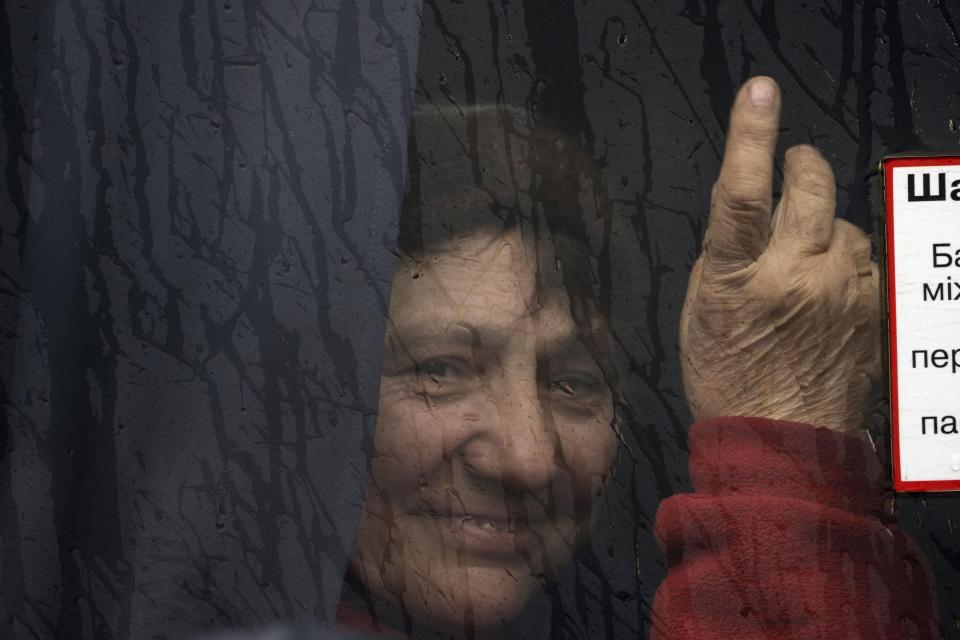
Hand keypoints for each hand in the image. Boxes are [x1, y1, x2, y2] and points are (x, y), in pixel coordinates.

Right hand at [679, 76, 879, 432]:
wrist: (782, 439)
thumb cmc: (729, 379)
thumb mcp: (699, 312)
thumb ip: (722, 257)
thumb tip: (744, 217)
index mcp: (739, 278)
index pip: (740, 191)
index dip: (749, 135)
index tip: (758, 94)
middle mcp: (796, 276)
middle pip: (809, 185)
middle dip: (801, 164)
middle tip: (793, 165)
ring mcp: (843, 290)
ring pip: (841, 222)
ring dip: (821, 226)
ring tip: (803, 262)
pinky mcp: (874, 306)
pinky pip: (864, 257)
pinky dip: (845, 261)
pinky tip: (827, 288)